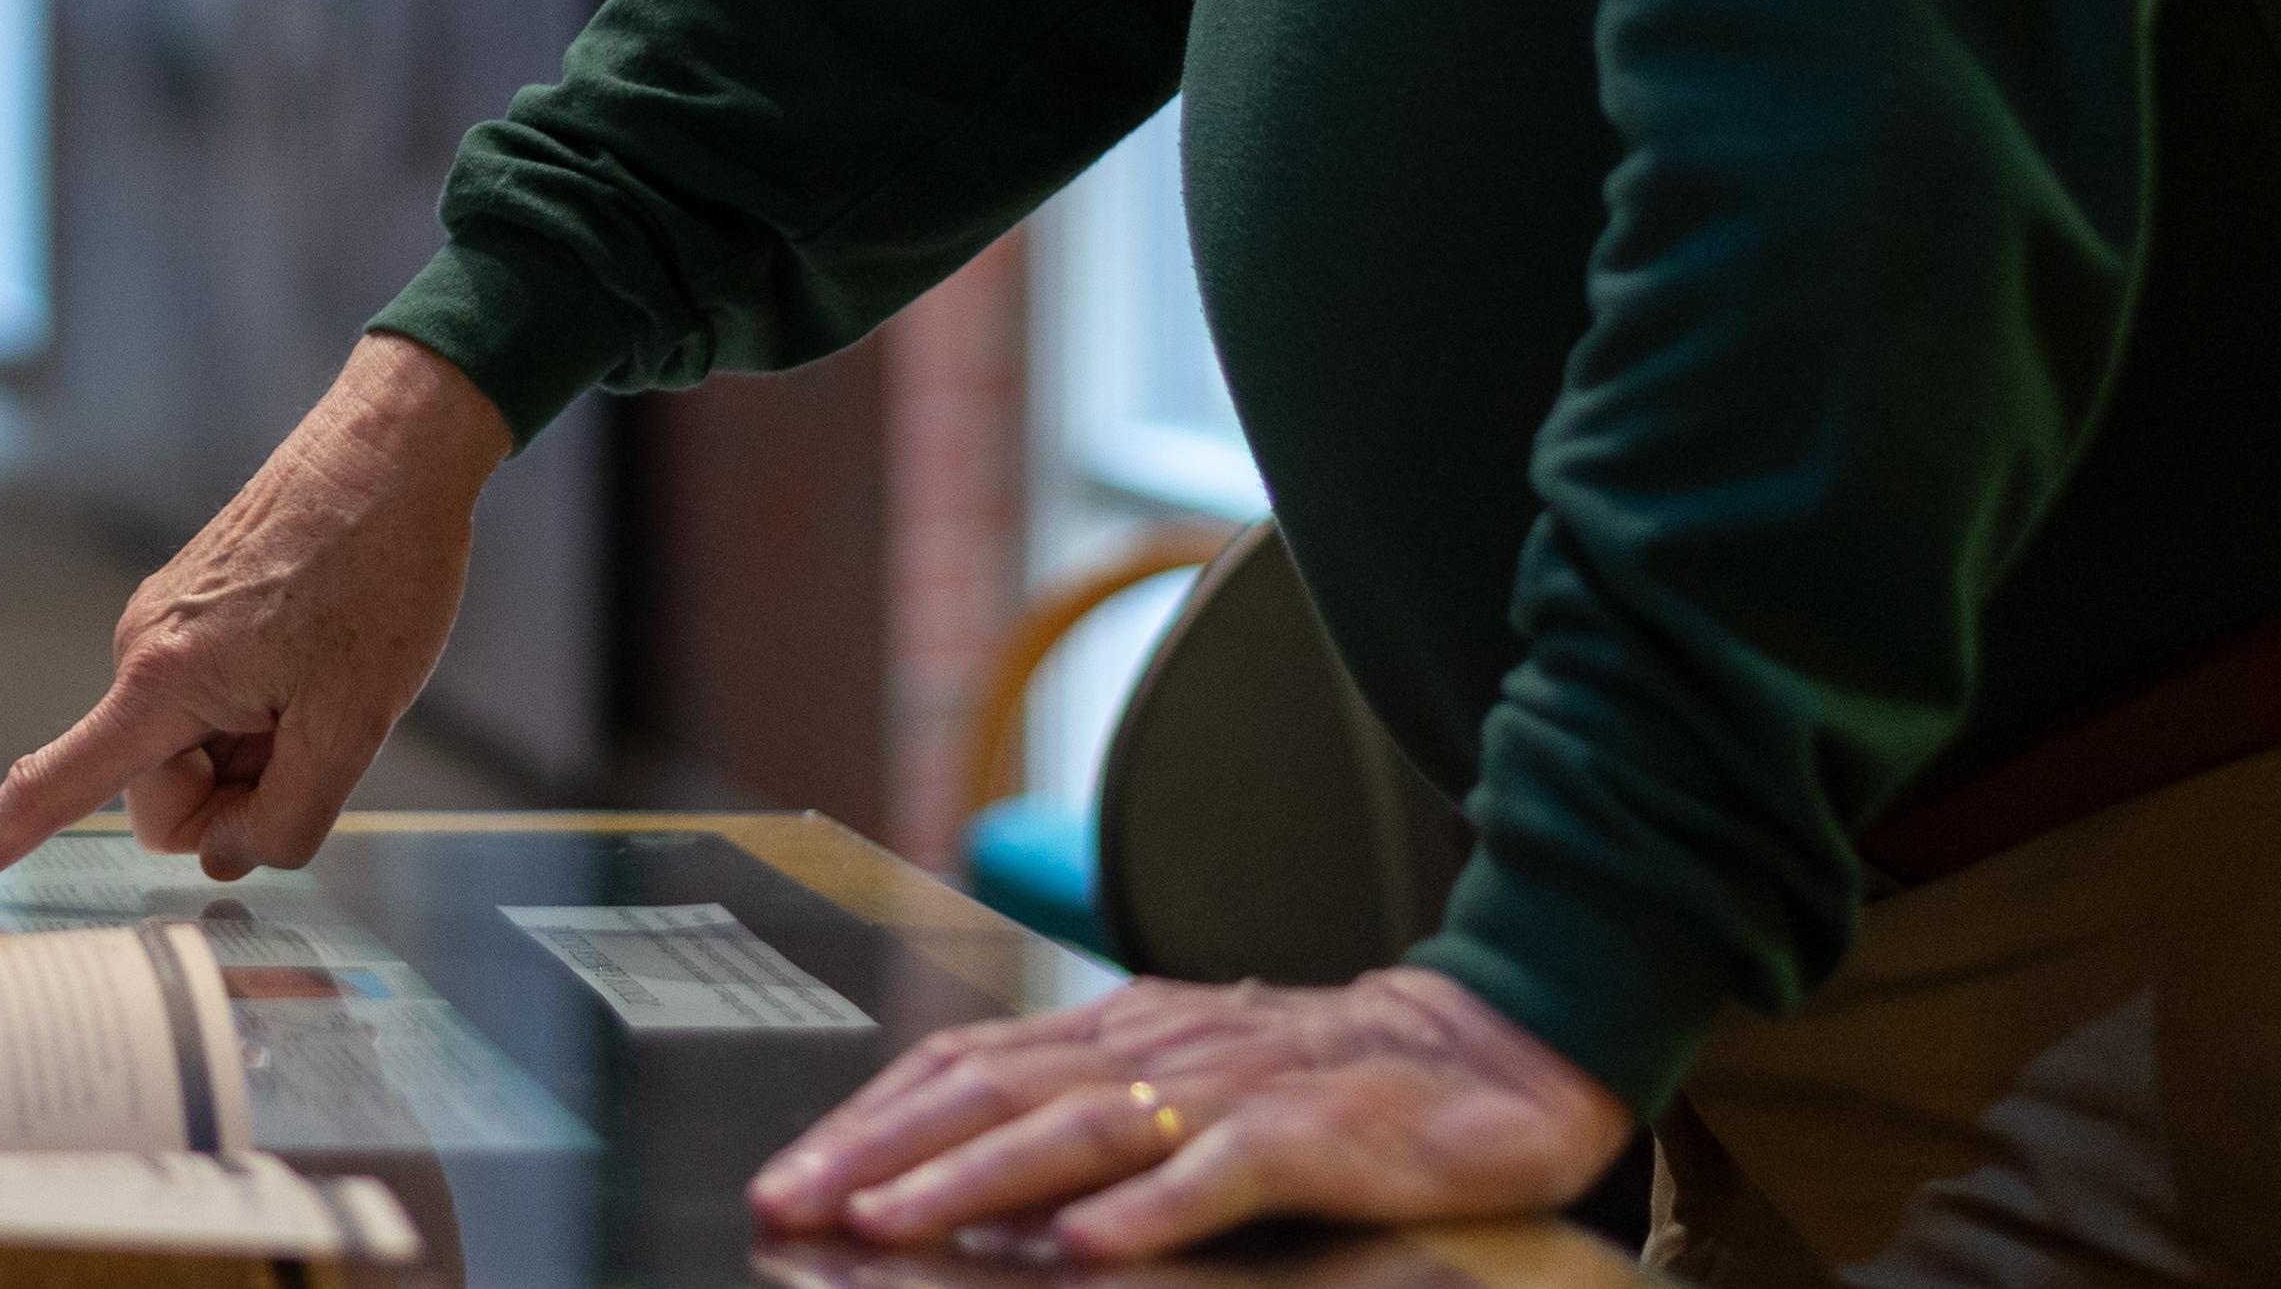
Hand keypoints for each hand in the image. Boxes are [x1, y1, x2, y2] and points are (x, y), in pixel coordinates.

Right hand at [0, 336, 505, 898]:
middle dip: (233, 796)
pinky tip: (319, 662)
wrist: (392, 448)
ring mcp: (165, 627)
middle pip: (161, 795)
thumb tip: (227, 854)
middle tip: (317, 739)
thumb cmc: (377, 573)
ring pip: (194, 752)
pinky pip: (211, 705)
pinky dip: (261, 713)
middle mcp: (141, 650)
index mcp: (159, 680)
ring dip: (256, 753)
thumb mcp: (353, 726)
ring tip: (326, 686)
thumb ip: (285, 818)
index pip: (51, 789)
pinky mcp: (195, 611)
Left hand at [747, 966, 1631, 1261]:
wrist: (1492, 1049)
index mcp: (1115, 1031)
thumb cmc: (1322, 1079)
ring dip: (975, 1179)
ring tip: (892, 1222)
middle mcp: (1156, 1044)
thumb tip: (962, 1185)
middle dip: (881, 1151)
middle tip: (795, 1201)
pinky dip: (1147, 1209)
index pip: (963, 1064)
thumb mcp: (1184, 1083)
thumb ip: (1084, 1115)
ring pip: (1080, 1126)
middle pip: (992, 1090)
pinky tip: (1085, 1249)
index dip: (868, 1118)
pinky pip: (1220, 1172)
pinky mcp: (1314, 1132)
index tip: (788, 1174)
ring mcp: (1232, 1085)